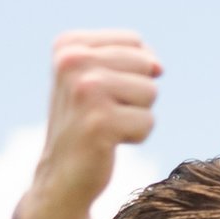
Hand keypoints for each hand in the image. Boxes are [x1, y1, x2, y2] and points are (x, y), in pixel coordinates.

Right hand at [11, 29, 163, 218]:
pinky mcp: (100, 121)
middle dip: (135, 94)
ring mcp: (85, 90)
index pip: (134, 42)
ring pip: (150, 92)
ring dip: (136, 115)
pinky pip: (148, 122)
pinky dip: (135, 137)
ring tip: (105, 126)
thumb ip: (128, 57)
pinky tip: (108, 143)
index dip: (134, 71)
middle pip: (145, 65)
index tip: (103, 92)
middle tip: (103, 113)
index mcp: (68, 45)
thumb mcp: (95, 77)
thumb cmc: (84, 124)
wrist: (61, 177)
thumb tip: (158, 68)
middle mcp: (72, 62)